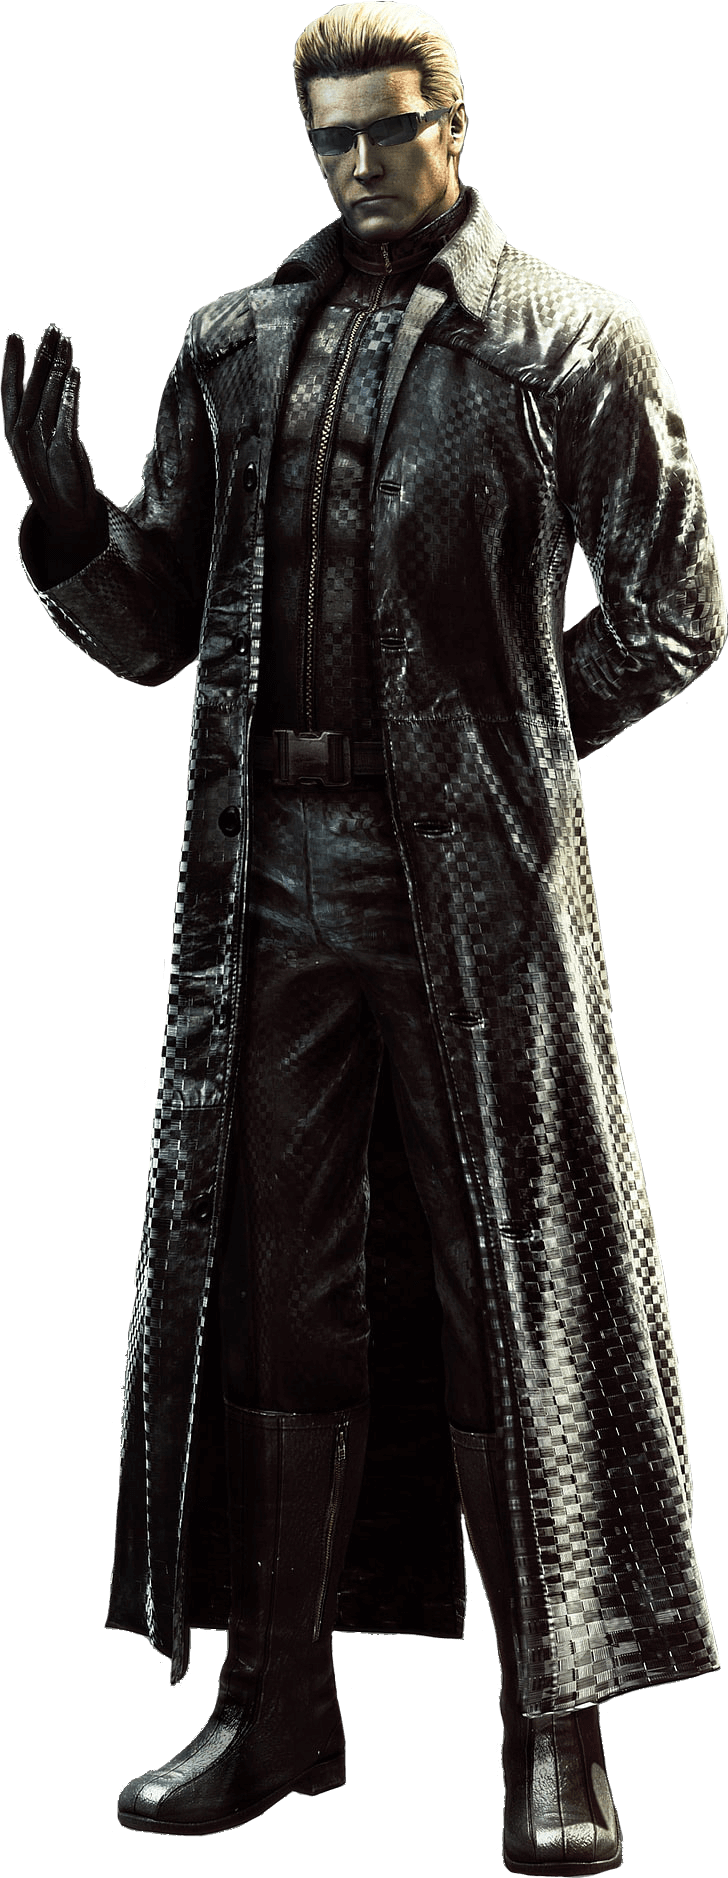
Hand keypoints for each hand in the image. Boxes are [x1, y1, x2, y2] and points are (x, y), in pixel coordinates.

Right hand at [2, 325, 100, 536]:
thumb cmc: (50, 477)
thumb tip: (42, 385)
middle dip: (42, 355)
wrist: (64, 516)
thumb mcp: (35, 447)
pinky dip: (71, 391)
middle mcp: (22, 434)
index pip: (8, 390)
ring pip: (50, 394)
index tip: (14, 336)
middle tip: (51, 330)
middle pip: (32, 386)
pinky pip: (68, 413)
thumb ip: (35, 418)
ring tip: (66, 342)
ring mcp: (42, 442)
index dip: (11, 363)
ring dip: (59, 365)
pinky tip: (75, 372)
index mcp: (11, 431)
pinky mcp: (64, 449)